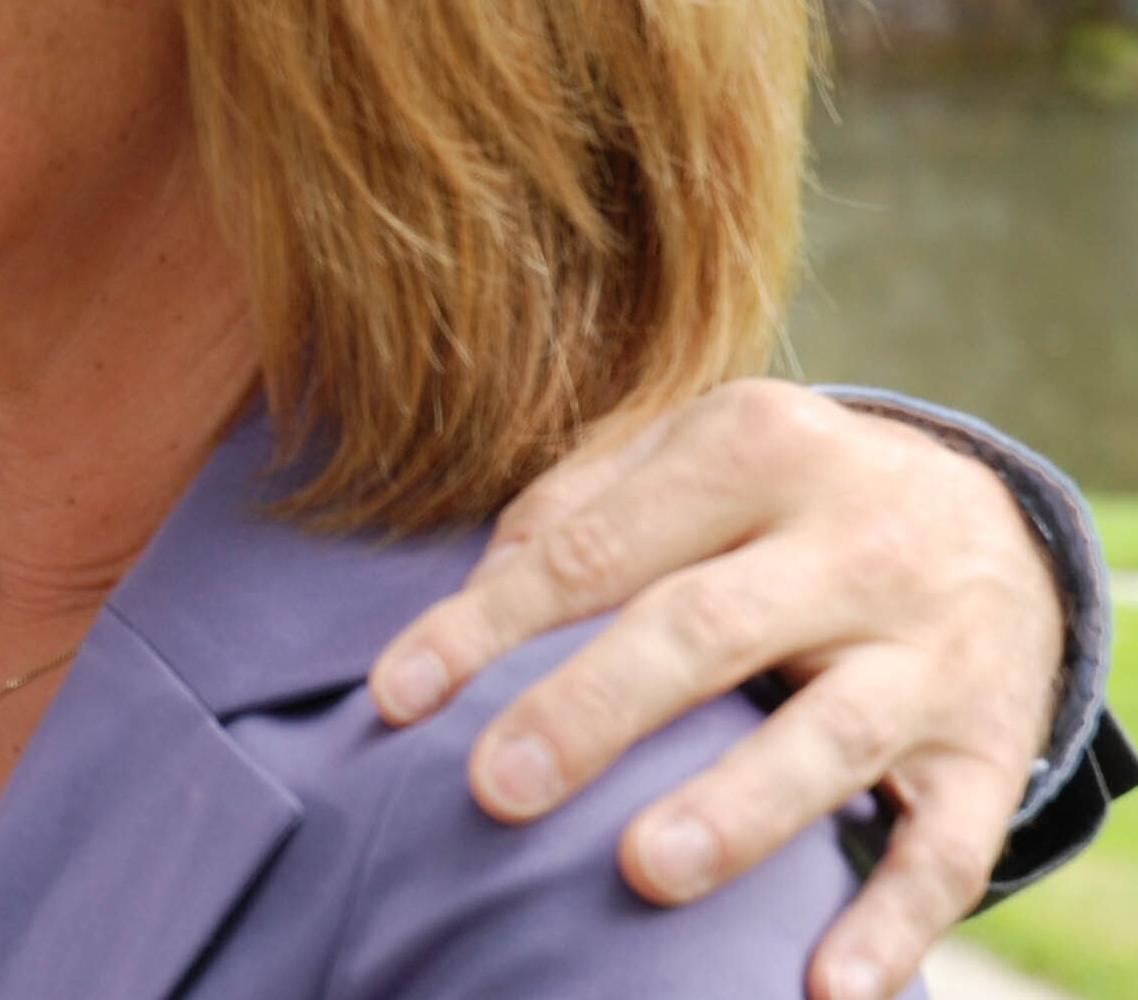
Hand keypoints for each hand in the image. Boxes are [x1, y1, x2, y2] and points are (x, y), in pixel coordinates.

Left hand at [367, 380, 1060, 999]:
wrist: (1002, 522)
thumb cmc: (782, 499)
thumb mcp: (693, 455)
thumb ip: (578, 509)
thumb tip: (475, 596)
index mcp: (760, 450)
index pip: (594, 548)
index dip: (486, 625)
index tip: (395, 698)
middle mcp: (859, 543)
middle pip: (705, 630)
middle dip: (594, 710)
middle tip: (495, 788)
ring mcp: (933, 652)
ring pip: (830, 738)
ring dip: (739, 811)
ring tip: (644, 871)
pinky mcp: (992, 749)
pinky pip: (947, 846)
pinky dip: (893, 922)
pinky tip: (826, 986)